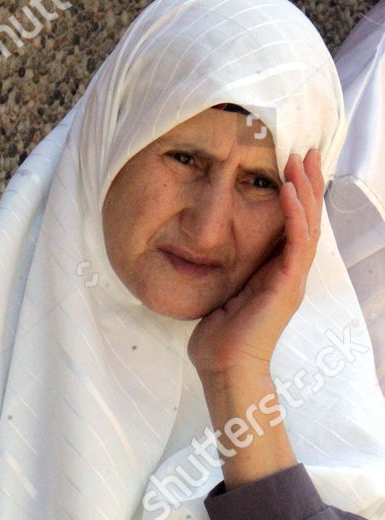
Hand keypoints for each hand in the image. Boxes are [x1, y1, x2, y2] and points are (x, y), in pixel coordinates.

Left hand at [188, 148, 323, 380]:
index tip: (291, 167)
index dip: (295, 197)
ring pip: (307, 225)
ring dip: (305, 191)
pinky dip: (293, 215)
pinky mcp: (287, 286)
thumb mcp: (224, 295)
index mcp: (277, 276)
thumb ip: (229, 273)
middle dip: (307, 184)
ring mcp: (292, 280)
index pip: (293, 227)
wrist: (225, 369)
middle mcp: (290, 275)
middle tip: (305, 151)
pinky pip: (295, 242)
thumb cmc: (219, 340)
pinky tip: (289, 191)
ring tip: (300, 160)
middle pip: (307, 220)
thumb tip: (212, 255)